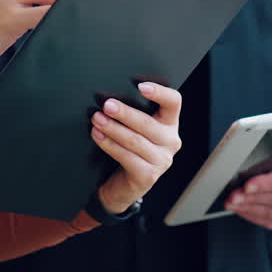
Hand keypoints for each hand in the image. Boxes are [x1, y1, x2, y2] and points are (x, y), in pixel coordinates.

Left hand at [90, 82, 182, 214]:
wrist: (124, 185)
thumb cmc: (130, 150)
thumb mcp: (136, 129)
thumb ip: (133, 114)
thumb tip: (112, 98)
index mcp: (170, 124)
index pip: (173, 102)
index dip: (160, 92)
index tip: (141, 86)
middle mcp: (170, 141)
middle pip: (148, 123)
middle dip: (124, 113)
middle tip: (106, 105)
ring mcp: (162, 161)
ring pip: (134, 140)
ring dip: (112, 128)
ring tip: (97, 120)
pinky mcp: (148, 176)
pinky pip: (126, 157)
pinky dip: (109, 145)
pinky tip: (98, 136)